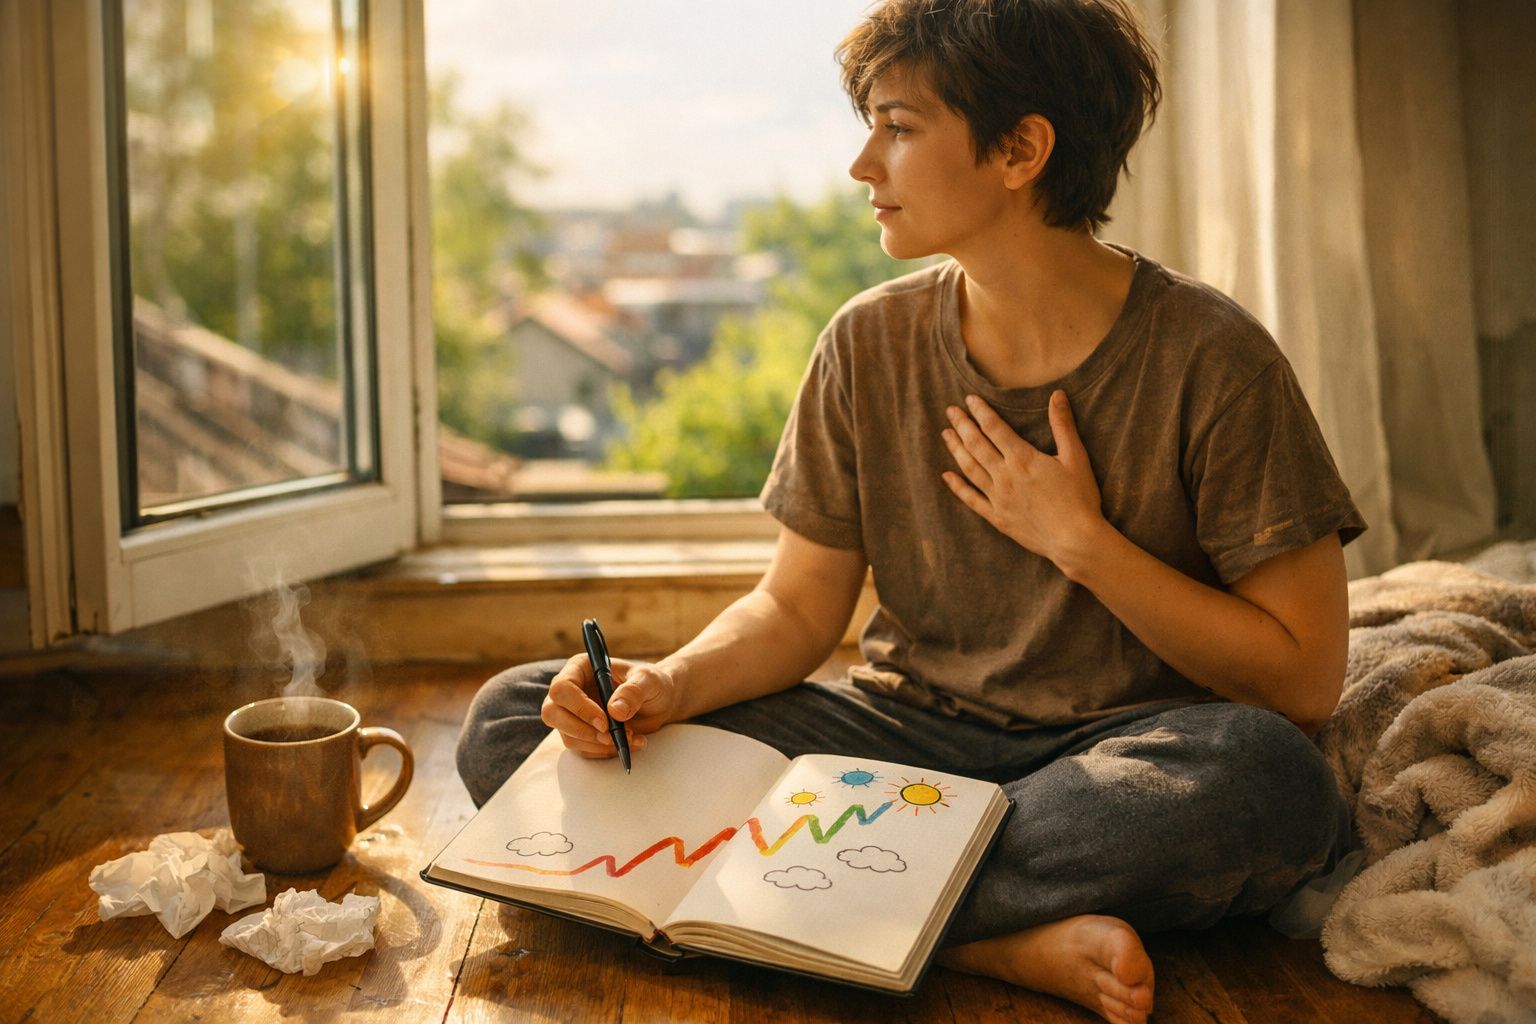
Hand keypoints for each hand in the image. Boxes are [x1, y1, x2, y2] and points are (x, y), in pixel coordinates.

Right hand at [540, 654, 678, 758]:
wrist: (660, 702)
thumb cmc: (652, 683)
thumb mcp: (649, 681)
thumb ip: (634, 691)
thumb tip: (614, 711)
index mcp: (580, 668)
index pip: (562, 688)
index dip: (579, 707)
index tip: (604, 722)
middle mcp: (571, 691)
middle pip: (552, 714)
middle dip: (581, 730)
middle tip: (610, 737)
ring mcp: (574, 714)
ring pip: (567, 736)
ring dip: (598, 744)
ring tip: (630, 737)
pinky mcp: (582, 733)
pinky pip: (583, 749)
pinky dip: (605, 752)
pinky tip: (629, 744)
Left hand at [940, 390, 1106, 570]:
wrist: (1075, 540)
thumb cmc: (1080, 498)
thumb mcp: (1076, 457)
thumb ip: (1063, 425)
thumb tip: (1057, 394)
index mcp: (1023, 458)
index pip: (994, 428)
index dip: (980, 412)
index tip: (969, 400)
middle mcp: (1005, 476)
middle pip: (976, 445)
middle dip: (962, 425)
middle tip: (950, 411)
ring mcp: (998, 498)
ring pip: (970, 468)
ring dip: (956, 449)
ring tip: (946, 434)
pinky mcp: (997, 517)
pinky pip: (972, 499)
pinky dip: (957, 487)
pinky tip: (946, 476)